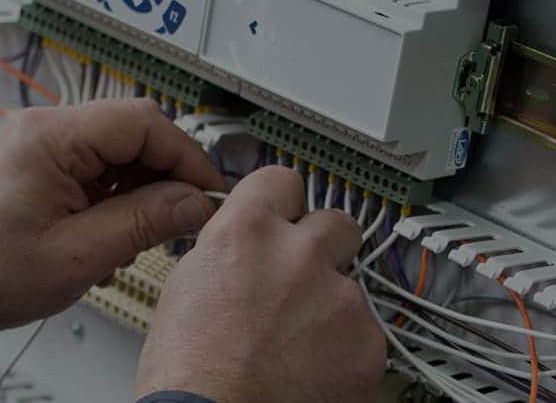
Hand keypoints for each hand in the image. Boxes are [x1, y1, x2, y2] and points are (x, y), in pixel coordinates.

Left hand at [0, 99, 224, 332]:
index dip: (186, 156)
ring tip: (136, 238)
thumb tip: (196, 202)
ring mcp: (44, 144)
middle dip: (165, 176)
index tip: (206, 193)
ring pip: (121, 151)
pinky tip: (114, 235)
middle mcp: (46, 128)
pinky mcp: (43, 163)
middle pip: (135, 131)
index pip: (144, 122)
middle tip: (180, 219)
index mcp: (51, 138)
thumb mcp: (79, 254)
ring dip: (142, 191)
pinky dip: (118, 198)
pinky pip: (99, 167)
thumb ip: (144, 221)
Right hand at [136, 167, 385, 401]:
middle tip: (300, 284)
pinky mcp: (368, 343)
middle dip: (323, 249)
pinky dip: (346, 351)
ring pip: (351, 285)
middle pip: (336, 223)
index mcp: (247, 233)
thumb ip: (227, 250)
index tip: (286, 216)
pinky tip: (311, 370)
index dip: (282, 203)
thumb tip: (245, 245)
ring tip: (295, 346)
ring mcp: (339, 298)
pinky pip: (366, 333)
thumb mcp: (187, 287)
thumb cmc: (188, 375)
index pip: (283, 180)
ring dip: (331, 308)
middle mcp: (299, 254)